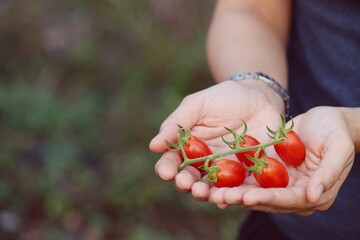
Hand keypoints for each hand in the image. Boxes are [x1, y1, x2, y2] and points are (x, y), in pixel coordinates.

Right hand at [149, 80, 282, 195]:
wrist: (261, 97)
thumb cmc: (224, 98)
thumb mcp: (197, 105)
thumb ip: (177, 124)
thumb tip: (153, 146)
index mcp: (187, 147)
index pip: (171, 163)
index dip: (166, 170)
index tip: (167, 172)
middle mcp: (203, 163)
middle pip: (190, 180)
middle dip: (186, 184)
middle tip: (187, 184)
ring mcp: (224, 171)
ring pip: (212, 189)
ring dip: (207, 195)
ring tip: (206, 194)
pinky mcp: (247, 175)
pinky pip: (238, 189)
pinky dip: (234, 196)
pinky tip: (229, 198)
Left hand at [209, 106, 354, 214]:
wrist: (324, 120)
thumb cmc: (335, 131)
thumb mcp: (339, 148)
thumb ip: (329, 172)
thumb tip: (314, 196)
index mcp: (314, 194)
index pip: (289, 200)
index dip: (268, 198)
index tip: (247, 197)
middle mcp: (295, 194)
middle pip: (267, 200)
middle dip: (243, 199)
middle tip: (221, 196)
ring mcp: (280, 185)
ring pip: (254, 192)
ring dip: (234, 192)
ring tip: (212, 192)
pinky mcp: (269, 174)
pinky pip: (249, 178)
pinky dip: (233, 180)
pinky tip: (215, 178)